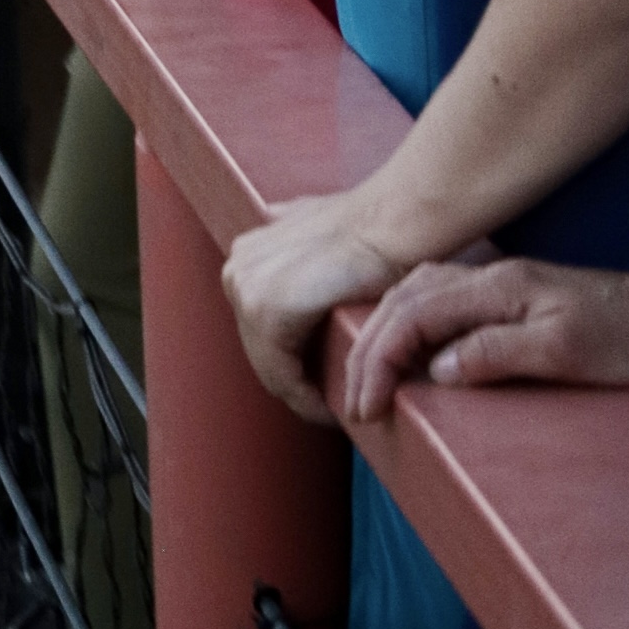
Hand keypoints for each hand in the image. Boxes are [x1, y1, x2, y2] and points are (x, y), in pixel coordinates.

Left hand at [222, 190, 403, 422]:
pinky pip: (283, 376)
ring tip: (334, 405)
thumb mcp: (312, 221)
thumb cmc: (367, 233)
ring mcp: (246, 288)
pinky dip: (307, 398)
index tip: (319, 384)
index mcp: (244, 255)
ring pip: (271, 368)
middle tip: (330, 399)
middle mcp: (237, 270)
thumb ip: (288, 231)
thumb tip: (276, 221)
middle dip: (295, 378)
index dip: (290, 361)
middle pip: (261, 351)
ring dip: (303, 392)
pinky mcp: (267, 311)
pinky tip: (331, 407)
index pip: (257, 331)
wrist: (391, 226)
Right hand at [337, 253, 628, 419]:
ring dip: (382, 331)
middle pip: (403, 297)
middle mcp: (489, 275)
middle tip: (354, 401)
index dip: (380, 357)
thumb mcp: (563, 352)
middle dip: (368, 347)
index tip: (366, 404)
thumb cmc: (621, 339)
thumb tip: (435, 366)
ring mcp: (497, 282)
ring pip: (415, 292)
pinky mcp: (506, 295)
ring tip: (366, 376)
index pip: (414, 312)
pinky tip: (405, 345)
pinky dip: (406, 321)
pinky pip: (436, 299)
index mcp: (497, 285)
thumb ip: (497, 352)